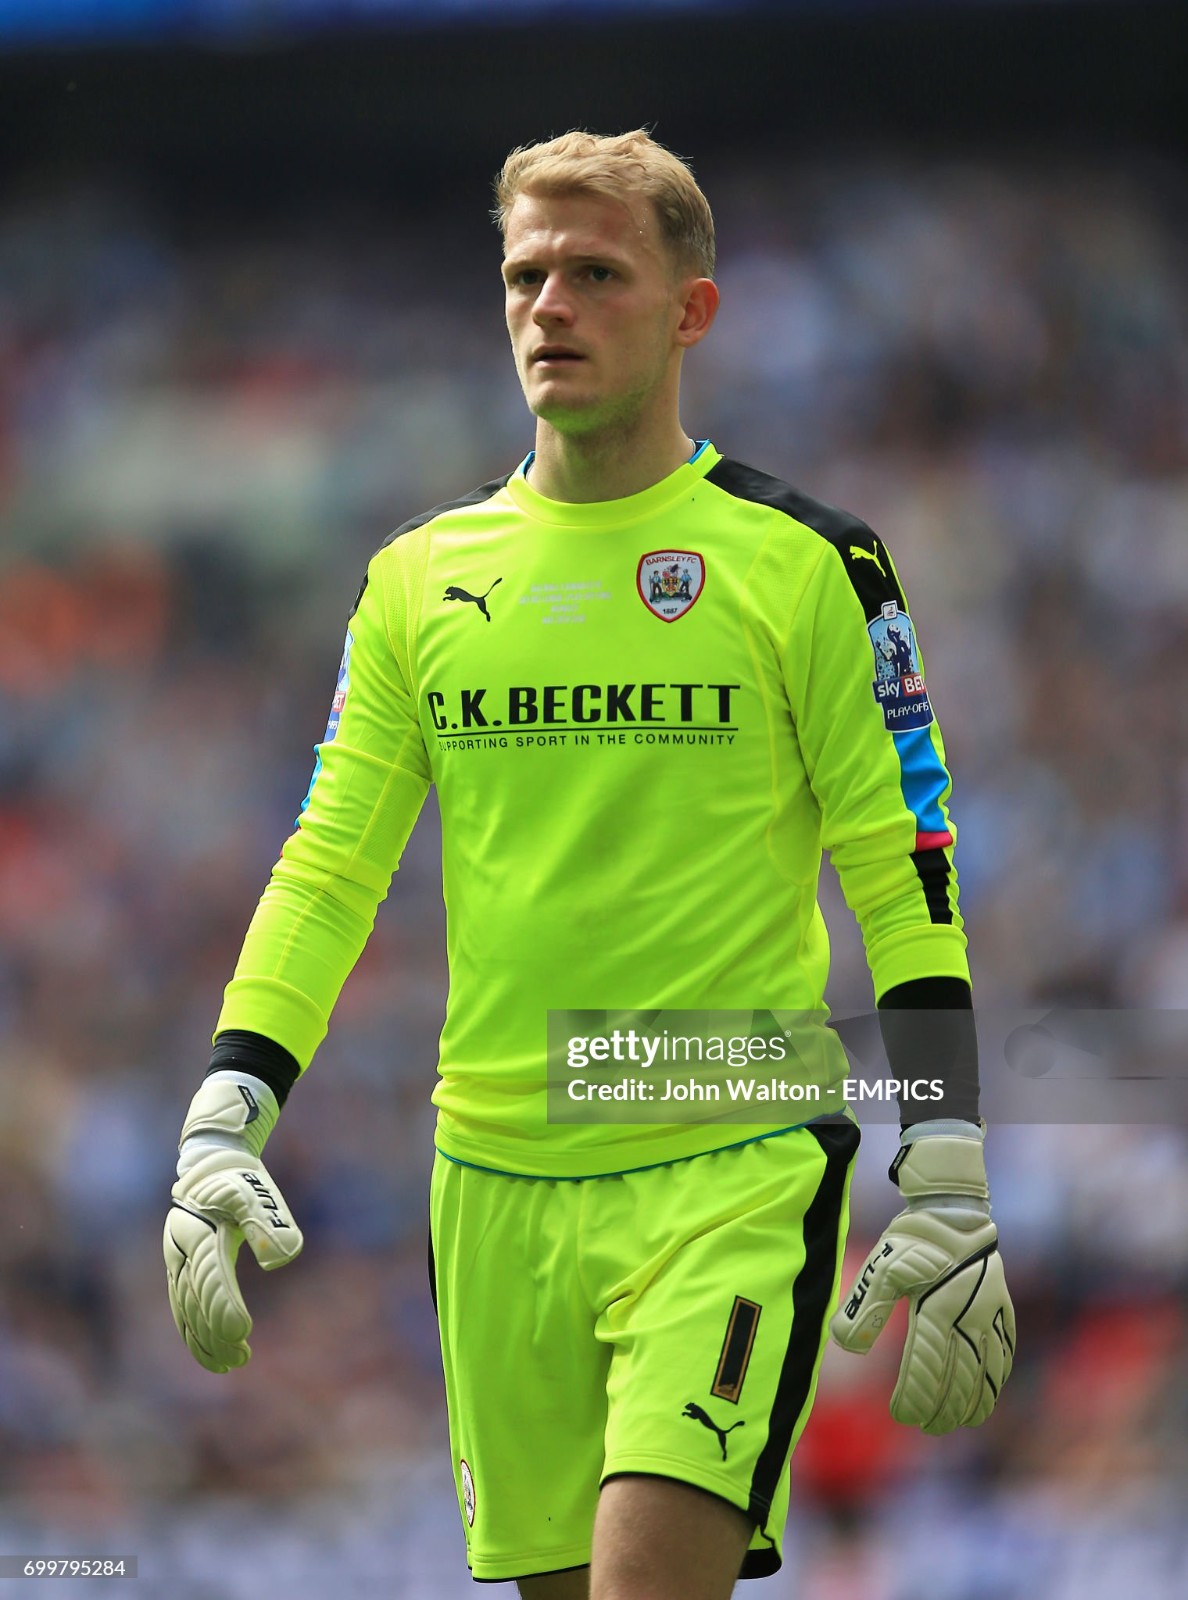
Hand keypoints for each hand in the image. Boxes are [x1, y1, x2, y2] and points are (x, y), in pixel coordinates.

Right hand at [163, 1073, 301, 1372]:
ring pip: (185, 1311)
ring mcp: (177, 1264)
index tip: (241, 1331)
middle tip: (239, 1358)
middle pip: (194, 1301)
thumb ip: (265, 1219)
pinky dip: (194, 1334)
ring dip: (203, 1340)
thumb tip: (280, 1259)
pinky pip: (182, 1309)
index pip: (210, 1275)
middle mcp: (181, 1251)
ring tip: (230, 1364)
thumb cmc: (236, 1179)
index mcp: (198, 1231)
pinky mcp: (180, 1272)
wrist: (208, 1167)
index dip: (223, 1305)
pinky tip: (212, 1354)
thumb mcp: (252, 1191)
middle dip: (214, 1333)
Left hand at [829, 1121, 1014, 1433]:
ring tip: (959, 1422)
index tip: (901, 1415)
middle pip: (960, 1379)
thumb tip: (847, 1346)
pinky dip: (998, 1378)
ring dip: (973, 1401)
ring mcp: (991, 1314)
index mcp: (938, 1310)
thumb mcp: (882, 1265)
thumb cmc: (913, 1235)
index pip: (928, 1369)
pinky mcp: (1002, 1306)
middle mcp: (969, 1318)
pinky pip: (1006, 1351)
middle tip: (927, 1427)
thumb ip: (865, 1306)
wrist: (954, 1206)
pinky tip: (990, 1390)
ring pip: (988, 1372)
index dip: (915, 1397)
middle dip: (944, 1408)